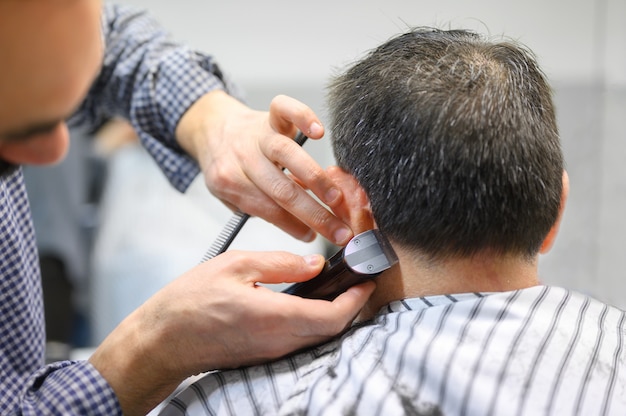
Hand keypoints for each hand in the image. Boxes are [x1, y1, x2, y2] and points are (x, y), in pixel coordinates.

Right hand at [89, 250, 374, 414]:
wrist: (162, 341)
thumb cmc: (190, 301)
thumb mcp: (235, 266)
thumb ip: (280, 264)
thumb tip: (315, 265)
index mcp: (274, 318)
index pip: (333, 317)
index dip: (356, 300)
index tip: (366, 280)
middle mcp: (279, 342)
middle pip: (332, 330)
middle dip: (352, 306)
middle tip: (357, 280)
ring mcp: (272, 353)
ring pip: (318, 337)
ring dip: (335, 315)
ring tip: (339, 287)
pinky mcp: (264, 355)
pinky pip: (301, 341)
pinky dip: (316, 323)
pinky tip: (311, 302)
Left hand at [175, 90, 353, 245]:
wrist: (212, 128)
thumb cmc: (228, 166)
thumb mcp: (233, 194)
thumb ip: (262, 209)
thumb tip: (303, 228)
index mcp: (231, 182)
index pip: (268, 210)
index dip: (294, 226)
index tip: (314, 237)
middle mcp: (244, 158)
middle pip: (281, 191)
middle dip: (314, 215)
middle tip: (339, 231)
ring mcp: (258, 135)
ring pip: (287, 155)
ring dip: (316, 179)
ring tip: (336, 198)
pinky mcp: (269, 115)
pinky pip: (284, 109)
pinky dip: (302, 117)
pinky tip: (319, 132)